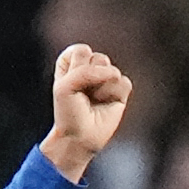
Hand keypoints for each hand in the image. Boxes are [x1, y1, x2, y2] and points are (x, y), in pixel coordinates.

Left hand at [41, 43, 130, 180]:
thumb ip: (85, 71)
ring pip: (111, 69)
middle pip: (98, 57)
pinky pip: (123, 83)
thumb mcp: (64, 87)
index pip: (81, 50)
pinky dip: (114, 95)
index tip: (69, 83)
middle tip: (82, 95)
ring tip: (93, 100)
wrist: (79, 138)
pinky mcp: (120, 91)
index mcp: (72, 62)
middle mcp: (90, 68)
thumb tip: (115, 74)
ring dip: (101, 88)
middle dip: (89, 78)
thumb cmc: (68, 113)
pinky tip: (105, 104)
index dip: (76, 67)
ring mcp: (106, 78)